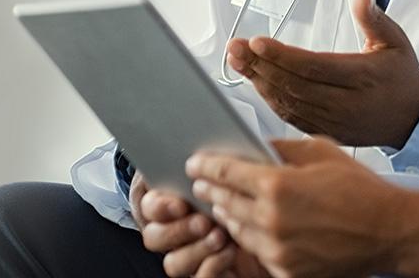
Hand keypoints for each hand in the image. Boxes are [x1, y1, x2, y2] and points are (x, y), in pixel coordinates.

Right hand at [132, 174, 270, 277]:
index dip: (159, 206)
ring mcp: (190, 255)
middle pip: (153, 237)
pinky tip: (231, 250)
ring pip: (173, 263)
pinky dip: (212, 266)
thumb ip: (216, 165)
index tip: (180, 202)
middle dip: (177, 230)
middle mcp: (174, 231)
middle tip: (203, 220)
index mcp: (170, 202)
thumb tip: (217, 153)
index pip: (148, 205)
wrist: (270, 223)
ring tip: (220, 236)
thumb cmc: (244, 190)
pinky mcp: (211, 273)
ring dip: (194, 250)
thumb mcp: (229, 171)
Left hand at [186, 138, 418, 277]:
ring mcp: (279, 249)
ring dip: (227, 216)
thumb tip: (255, 145)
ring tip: (224, 205)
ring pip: (237, 230)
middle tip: (203, 184)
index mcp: (277, 185)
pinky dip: (252, 239)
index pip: (225, 173)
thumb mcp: (320, 152)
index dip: (205, 166)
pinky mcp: (289, 270)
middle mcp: (272, 220)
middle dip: (211, 191)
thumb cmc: (360, 190)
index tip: (194, 164)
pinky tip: (252, 229)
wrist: (391, 231)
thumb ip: (281, 148)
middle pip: (225, 202)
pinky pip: (259, 253)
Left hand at [224, 0, 418, 147]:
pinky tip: (256, 81)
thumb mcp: (396, 41)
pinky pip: (292, 118)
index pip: (314, 66)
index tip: (256, 42)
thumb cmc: (402, 77)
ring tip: (237, 60)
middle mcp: (346, 103)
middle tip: (235, 47)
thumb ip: (374, 18)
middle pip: (294, 85)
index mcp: (363, 78)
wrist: (414, 119)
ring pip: (289, 103)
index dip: (282, 56)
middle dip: (260, 65)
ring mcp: (335, 122)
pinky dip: (270, 100)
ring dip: (259, 81)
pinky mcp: (327, 132)